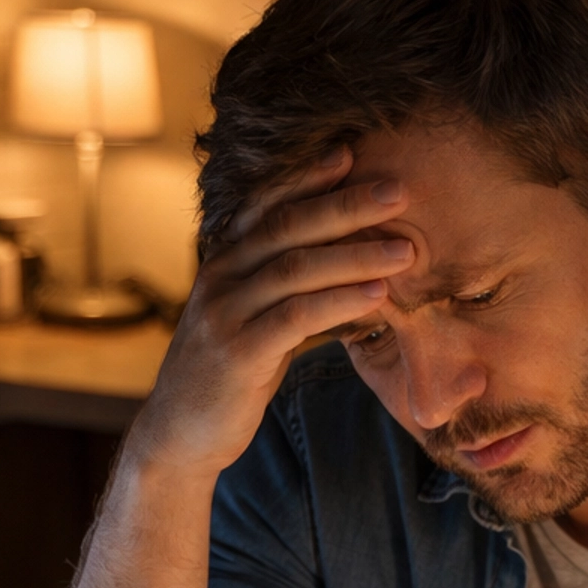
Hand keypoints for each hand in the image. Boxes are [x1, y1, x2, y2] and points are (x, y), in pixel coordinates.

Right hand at [126, 146, 412, 480]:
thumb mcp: (254, 322)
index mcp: (224, 262)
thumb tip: (346, 269)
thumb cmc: (228, 377)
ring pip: (296, 268)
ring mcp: (226, 314)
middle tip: (399, 191)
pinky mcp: (238, 354)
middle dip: (346, 205)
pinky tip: (378, 294)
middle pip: (287, 226)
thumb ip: (286, 292)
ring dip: (356, 254)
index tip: (352, 153)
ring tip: (407, 249)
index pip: (267, 205)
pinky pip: (296, 317)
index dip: (307, 176)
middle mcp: (221, 277)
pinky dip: (341, 301)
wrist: (180, 435)